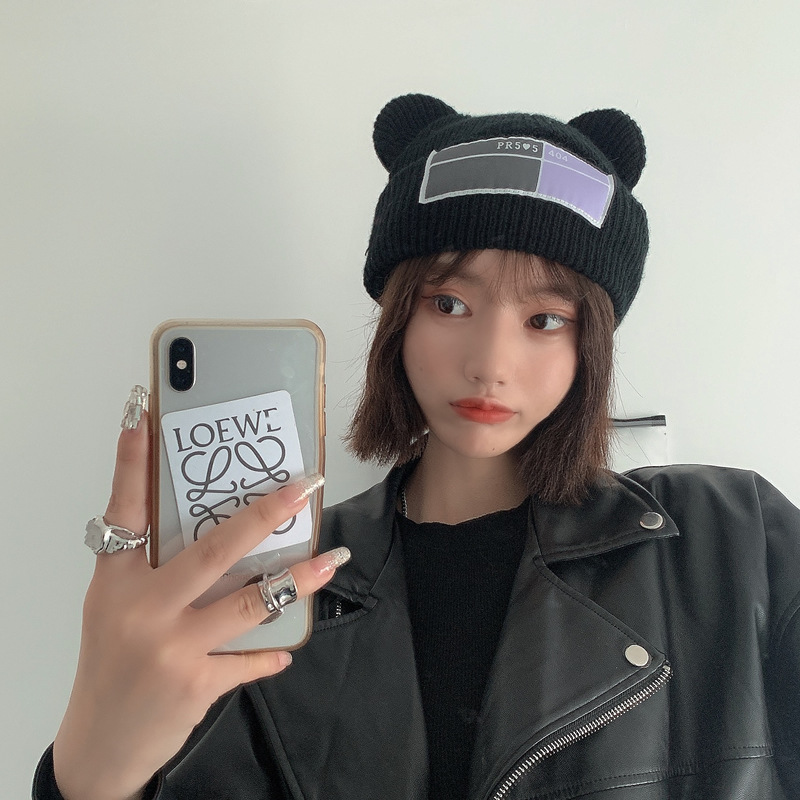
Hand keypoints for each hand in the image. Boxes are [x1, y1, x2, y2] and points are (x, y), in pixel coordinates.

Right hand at [52, 413, 339, 799]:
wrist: (100, 743)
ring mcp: (170, 647)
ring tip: (332, 559)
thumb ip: (154, 572)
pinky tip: (286, 648)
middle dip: (266, 514)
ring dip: (298, 579)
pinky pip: (248, 658)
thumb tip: (216, 534)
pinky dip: (270, 652)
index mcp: (116, 581)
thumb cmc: (111, 664)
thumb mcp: (114, 609)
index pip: (126, 510)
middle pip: (213, 549)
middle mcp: (141, 608)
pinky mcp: (195, 683)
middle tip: (305, 487)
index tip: (144, 417)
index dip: (133, 462)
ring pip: (249, 602)